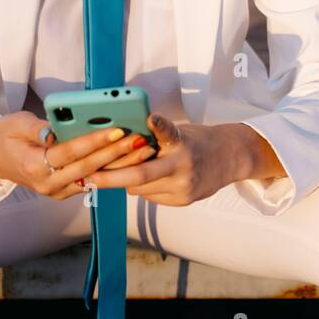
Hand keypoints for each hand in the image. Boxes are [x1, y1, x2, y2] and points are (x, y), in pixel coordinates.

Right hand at [0, 111, 154, 200]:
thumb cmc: (6, 134)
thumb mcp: (16, 123)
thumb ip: (36, 128)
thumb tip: (54, 132)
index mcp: (34, 165)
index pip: (71, 152)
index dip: (95, 141)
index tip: (118, 130)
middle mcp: (47, 184)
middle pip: (88, 167)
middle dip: (116, 153)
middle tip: (139, 140)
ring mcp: (56, 192)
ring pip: (94, 177)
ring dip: (120, 164)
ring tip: (142, 150)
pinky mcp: (64, 192)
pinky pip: (90, 181)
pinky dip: (110, 170)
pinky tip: (129, 158)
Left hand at [79, 113, 246, 206]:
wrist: (229, 158)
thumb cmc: (195, 140)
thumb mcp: (179, 132)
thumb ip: (155, 139)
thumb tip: (119, 145)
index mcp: (181, 141)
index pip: (169, 131)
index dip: (159, 124)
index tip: (151, 118)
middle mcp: (183, 164)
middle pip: (141, 174)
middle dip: (110, 178)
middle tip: (89, 176)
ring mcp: (183, 186)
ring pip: (140, 189)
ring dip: (125, 181)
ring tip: (119, 172)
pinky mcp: (183, 200)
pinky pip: (150, 197)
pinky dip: (142, 188)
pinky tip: (148, 179)